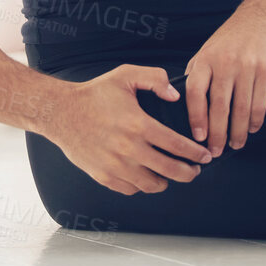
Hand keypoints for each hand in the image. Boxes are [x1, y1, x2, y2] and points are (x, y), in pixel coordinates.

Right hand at [51, 65, 210, 194]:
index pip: (178, 146)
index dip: (196, 153)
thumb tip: (175, 96)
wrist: (61, 113)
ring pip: (152, 184)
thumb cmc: (94, 94)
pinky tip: (145, 175)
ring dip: (166, 181)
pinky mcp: (104, 176)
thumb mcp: (125, 75)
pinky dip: (142, 185)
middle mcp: (129, 149)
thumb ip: (155, 79)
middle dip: (189, 173)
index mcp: (138, 125)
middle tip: (195, 170)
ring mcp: (116, 166)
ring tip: (170, 174)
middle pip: (170, 171)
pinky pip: (131, 189)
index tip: (205, 156)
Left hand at [184, 12, 265, 156]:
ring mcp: (247, 67)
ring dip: (238, 132)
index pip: (195, 92)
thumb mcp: (206, 52)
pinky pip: (260, 102)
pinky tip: (251, 129)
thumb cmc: (229, 40)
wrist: (261, 18)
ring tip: (235, 145)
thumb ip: (196, 76)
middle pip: (219, 106)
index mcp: (205, 60)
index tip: (198, 137)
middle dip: (217, 133)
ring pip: (241, 109)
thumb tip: (182, 106)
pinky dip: (255, 120)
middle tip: (216, 151)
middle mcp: (225, 63)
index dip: (195, 117)